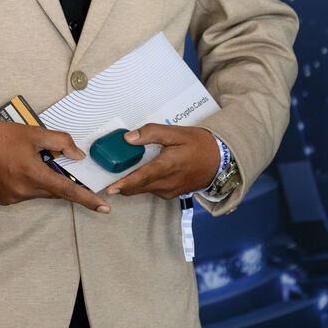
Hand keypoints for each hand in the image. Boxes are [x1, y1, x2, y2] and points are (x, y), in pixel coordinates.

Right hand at [0, 115, 111, 212]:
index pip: (66, 190)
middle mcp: (22, 190)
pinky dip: (28, 184)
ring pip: (39, 193)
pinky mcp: (3, 200)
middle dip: (58, 179)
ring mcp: (11, 197)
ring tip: (24, 160)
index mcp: (31, 173)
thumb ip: (60, 142)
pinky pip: (25, 195)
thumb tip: (77, 156)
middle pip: (53, 190)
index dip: (87, 199)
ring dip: (41, 180)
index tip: (104, 208)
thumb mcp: (33, 132)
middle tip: (47, 161)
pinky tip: (16, 169)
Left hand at [105, 124, 219, 199]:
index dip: (124, 184)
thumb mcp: (175, 133)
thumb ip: (151, 133)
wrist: (220, 160)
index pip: (142, 177)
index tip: (110, 189)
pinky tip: (141, 172)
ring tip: (121, 171)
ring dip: (132, 183)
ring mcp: (170, 190)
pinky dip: (143, 183)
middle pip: (139, 186)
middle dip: (122, 183)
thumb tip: (129, 138)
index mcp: (168, 166)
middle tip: (107, 176)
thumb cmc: (198, 144)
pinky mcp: (172, 194)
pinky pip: (152, 190)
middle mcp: (168, 183)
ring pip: (144, 189)